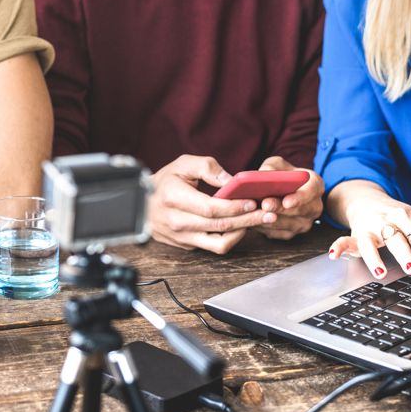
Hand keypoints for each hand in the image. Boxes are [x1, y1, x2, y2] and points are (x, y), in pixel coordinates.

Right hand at [147, 155, 269, 253]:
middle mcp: (176, 220)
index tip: (253, 201)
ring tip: (257, 222)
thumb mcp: (182, 164)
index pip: (210, 208)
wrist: (142, 204)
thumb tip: (231, 180)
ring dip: (242, 233)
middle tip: (268, 214)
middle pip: (219, 226)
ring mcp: (181, 237)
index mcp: (173, 197)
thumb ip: (207, 167)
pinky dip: (230, 238)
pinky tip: (241, 227)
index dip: (234, 207)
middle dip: (247, 220)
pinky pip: (213, 247)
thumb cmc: (165, 182)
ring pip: (218, 243)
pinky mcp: (186, 246)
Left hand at [252, 156, 322, 239]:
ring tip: (255, 213)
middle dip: (281, 209)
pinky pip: (279, 234)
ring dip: (271, 220)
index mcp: (315, 185)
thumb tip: (263, 175)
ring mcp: (305, 222)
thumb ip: (271, 168)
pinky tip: (253, 220)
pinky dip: (265, 228)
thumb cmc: (280, 174)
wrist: (280, 190)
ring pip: (289, 225)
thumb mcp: (276, 165)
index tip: (286, 201)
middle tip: (265, 205)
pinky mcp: (292, 233)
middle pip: (301, 211)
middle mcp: (314, 206)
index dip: (299, 198)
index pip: (311, 192)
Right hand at [328, 192, 410, 283]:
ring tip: (380, 272)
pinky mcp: (354, 235)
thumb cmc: (395, 217)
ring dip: (375, 258)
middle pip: (396, 239)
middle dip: (404, 254)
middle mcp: (386, 222)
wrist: (366, 200)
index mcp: (405, 217)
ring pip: (369, 243)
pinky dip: (338, 247)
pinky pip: (344, 240)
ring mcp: (368, 228)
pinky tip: (335, 255)